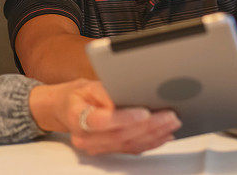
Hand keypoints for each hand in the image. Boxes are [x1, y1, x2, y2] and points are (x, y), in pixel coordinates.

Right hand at [29, 79, 180, 155]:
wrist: (64, 109)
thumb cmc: (76, 95)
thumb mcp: (87, 85)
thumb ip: (105, 91)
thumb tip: (126, 96)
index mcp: (77, 118)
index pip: (102, 121)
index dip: (125, 118)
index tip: (145, 112)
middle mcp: (85, 138)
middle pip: (120, 136)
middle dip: (149, 126)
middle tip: (169, 116)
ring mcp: (97, 148)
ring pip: (129, 145)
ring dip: (154, 135)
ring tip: (171, 123)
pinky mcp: (108, 151)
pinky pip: (131, 149)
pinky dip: (150, 142)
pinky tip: (164, 135)